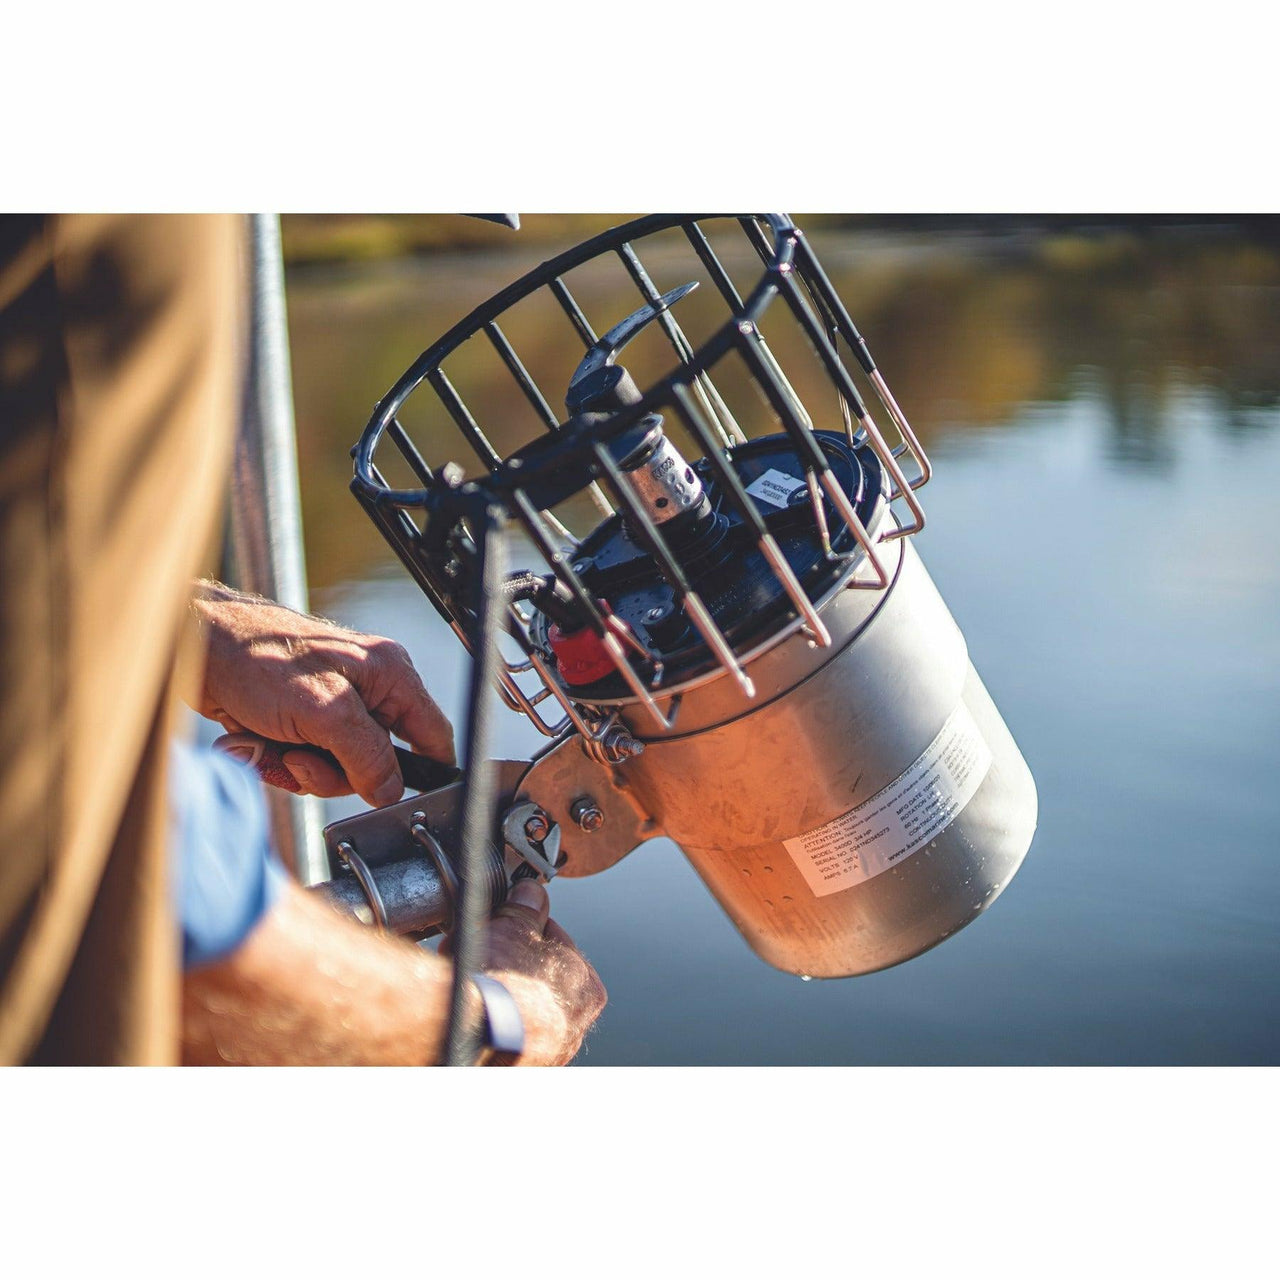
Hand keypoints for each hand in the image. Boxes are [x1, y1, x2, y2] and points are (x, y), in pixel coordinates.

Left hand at [192, 581, 453, 807]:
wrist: (192, 646)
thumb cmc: (254, 656)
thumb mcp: (322, 711)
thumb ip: (367, 754)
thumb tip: (390, 790)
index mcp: (389, 673)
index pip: (433, 733)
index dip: (426, 771)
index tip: (400, 799)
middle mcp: (367, 687)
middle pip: (378, 762)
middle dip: (335, 772)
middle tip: (301, 759)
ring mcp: (332, 705)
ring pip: (338, 768)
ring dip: (299, 769)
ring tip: (270, 748)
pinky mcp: (299, 718)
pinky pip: (305, 761)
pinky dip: (277, 762)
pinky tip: (253, 745)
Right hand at [445, 879, 606, 1065]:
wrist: (461, 1030)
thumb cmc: (497, 977)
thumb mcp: (513, 927)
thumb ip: (526, 910)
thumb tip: (531, 893)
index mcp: (587, 990)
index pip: (557, 946)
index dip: (525, 931)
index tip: (506, 925)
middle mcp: (573, 1028)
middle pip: (537, 981)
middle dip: (510, 964)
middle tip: (482, 950)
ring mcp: (544, 1055)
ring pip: (519, 1011)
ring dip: (496, 993)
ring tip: (468, 977)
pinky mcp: (515, 1069)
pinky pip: (501, 1036)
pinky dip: (485, 1021)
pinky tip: (465, 1008)